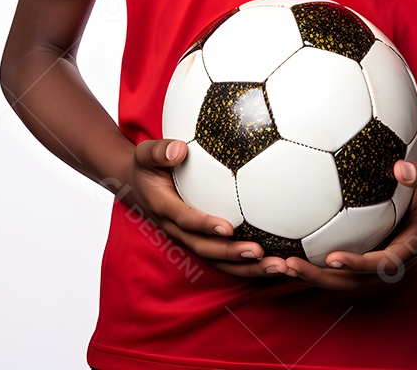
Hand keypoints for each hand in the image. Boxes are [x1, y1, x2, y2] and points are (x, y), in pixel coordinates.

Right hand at [115, 138, 291, 277]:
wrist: (136, 186)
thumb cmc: (147, 165)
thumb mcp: (145, 154)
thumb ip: (160, 151)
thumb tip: (178, 149)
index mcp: (165, 209)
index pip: (186, 220)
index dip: (205, 225)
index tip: (228, 227)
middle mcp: (178, 230)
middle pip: (207, 249)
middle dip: (233, 255)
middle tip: (260, 253)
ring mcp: (191, 239)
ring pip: (219, 261)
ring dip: (248, 267)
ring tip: (279, 267)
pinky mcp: (202, 240)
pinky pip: (225, 257)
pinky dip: (249, 263)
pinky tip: (277, 260)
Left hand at [272, 160, 416, 292]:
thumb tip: (401, 168)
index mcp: (405, 250)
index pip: (380, 264)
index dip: (357, 264)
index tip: (332, 257)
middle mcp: (385, 262)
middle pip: (350, 280)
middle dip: (318, 277)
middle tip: (288, 265)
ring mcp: (372, 261)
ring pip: (337, 276)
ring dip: (308, 273)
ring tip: (274, 263)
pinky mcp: (362, 254)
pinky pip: (334, 262)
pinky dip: (311, 259)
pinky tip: (282, 246)